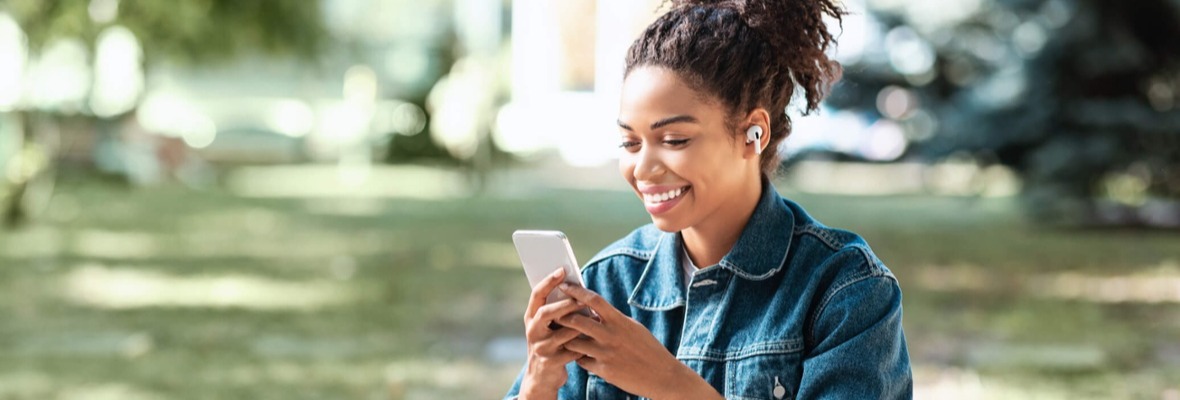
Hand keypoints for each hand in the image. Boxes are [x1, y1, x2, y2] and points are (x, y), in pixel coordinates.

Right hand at [519, 268, 584, 399]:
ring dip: (580, 326)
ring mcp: (540, 348)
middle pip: (546, 313)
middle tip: (581, 299)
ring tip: (594, 320)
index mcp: (531, 317)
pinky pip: (572, 350)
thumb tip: (577, 286)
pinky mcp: (551, 362)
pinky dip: (584, 345)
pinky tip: (594, 342)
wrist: (542, 377)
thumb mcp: (549, 326)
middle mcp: (532, 331)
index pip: (537, 295)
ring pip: (563, 333)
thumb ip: (558, 309)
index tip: (562, 270)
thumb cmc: (552, 343)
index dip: (549, 281)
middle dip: (565, 305)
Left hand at [556, 284, 722, 399]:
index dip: (577, 291)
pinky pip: (582, 361)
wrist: (661, 375)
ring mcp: (605, 354)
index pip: (594, 300)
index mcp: (619, 321)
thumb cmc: (648, 348)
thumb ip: (613, 319)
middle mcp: (610, 336)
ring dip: (566, 339)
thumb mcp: (633, 328)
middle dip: (562, 316)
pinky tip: (578, 355)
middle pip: (577, 321)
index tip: (564, 285)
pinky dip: (578, 356)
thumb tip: (594, 311)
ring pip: (574, 343)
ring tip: (561, 335)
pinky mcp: (603, 370)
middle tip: (553, 312)